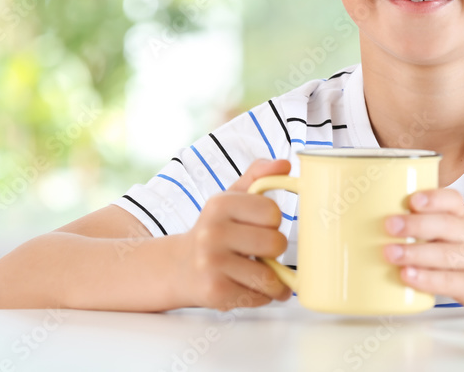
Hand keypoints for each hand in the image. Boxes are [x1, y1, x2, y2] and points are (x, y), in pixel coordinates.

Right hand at [173, 159, 293, 309]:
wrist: (178, 267)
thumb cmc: (215, 230)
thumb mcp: (231, 198)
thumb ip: (258, 176)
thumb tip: (285, 164)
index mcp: (220, 205)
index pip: (272, 212)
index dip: (272, 221)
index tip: (261, 225)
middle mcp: (212, 233)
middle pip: (275, 243)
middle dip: (274, 250)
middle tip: (260, 250)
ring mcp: (212, 264)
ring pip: (270, 276)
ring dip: (273, 279)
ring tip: (260, 271)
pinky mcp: (215, 292)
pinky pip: (259, 297)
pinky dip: (262, 296)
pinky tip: (249, 286)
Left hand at [383, 188, 463, 303]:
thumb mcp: (456, 231)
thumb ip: (426, 224)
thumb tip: (372, 220)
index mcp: (463, 218)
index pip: (453, 201)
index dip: (434, 198)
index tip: (414, 199)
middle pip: (446, 226)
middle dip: (416, 224)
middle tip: (389, 224)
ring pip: (446, 255)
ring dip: (416, 253)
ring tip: (390, 252)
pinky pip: (450, 282)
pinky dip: (427, 279)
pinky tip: (408, 276)